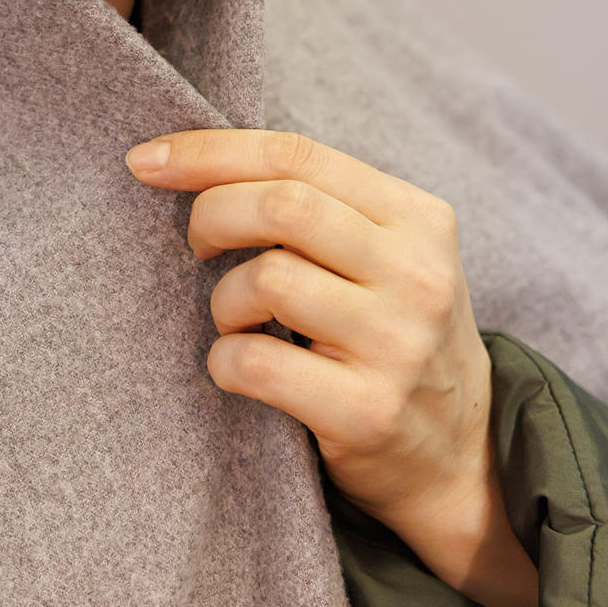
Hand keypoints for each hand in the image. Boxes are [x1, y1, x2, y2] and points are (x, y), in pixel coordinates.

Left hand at [124, 128, 539, 606]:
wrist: (462, 455)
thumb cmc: (391, 334)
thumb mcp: (384, 255)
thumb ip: (317, 204)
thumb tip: (190, 159)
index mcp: (418, 217)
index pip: (297, 155)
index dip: (209, 151)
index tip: (146, 160)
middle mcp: (418, 275)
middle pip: (282, 205)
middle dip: (211, 217)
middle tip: (197, 247)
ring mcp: (399, 345)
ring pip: (267, 280)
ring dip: (224, 300)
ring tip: (238, 320)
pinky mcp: (369, 412)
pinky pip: (257, 363)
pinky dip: (225, 360)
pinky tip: (239, 367)